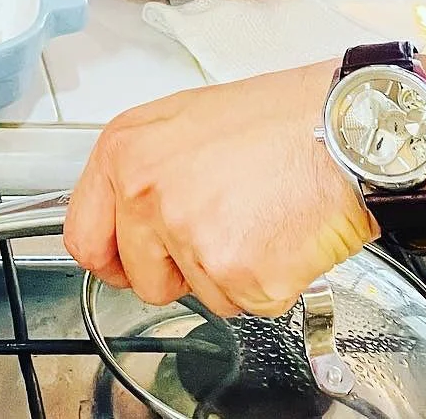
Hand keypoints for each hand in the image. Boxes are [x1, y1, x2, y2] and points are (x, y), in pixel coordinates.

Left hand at [64, 62, 376, 316]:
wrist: (343, 131)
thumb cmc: (274, 120)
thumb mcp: (181, 121)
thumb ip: (140, 169)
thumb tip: (121, 212)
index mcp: (123, 151)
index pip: (82, 237)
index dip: (111, 257)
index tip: (128, 259)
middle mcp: (145, 193)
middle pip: (139, 278)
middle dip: (173, 270)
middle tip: (215, 229)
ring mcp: (188, 237)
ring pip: (196, 295)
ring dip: (225, 273)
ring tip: (254, 218)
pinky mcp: (237, 275)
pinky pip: (241, 305)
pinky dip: (264, 283)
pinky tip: (278, 236)